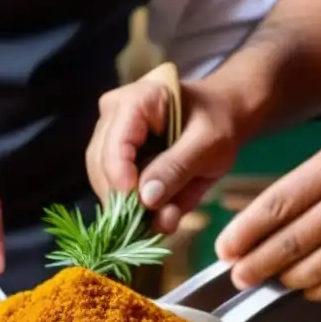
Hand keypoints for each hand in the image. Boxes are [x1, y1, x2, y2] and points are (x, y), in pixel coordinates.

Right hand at [86, 78, 239, 232]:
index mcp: (137, 99)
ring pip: (101, 179)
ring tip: (164, 217)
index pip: (114, 145)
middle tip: (156, 222)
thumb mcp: (209, 145)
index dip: (122, 181)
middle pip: (100, 164)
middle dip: (125, 199)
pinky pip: (111, 186)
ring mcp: (107, 133)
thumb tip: (146, 200)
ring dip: (129, 206)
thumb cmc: (217, 123)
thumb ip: (177, 169)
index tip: (141, 209)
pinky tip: (157, 213)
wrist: (219, 118)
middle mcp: (113, 112)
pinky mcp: (111, 153)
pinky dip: (132, 205)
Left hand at [215, 129, 320, 302]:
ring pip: (316, 279)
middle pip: (290, 250)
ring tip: (282, 277)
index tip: (225, 252)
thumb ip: (304, 187)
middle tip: (241, 277)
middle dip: (256, 269)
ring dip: (291, 282)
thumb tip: (261, 227)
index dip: (243, 235)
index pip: (276, 209)